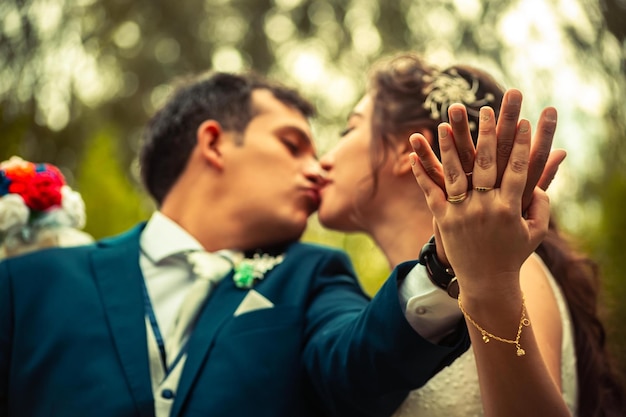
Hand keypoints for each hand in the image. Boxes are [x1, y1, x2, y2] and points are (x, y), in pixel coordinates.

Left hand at [409, 107, 550, 296]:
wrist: (486, 283)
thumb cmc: (513, 255)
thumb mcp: (535, 232)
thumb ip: (540, 205)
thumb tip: (539, 180)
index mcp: (509, 209)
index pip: (518, 170)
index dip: (522, 145)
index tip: (524, 122)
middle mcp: (485, 208)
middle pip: (486, 164)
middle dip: (487, 134)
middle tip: (487, 109)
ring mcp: (461, 213)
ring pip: (454, 173)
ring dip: (449, 146)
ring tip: (445, 123)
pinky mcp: (443, 220)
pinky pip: (430, 191)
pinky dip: (422, 172)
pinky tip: (413, 154)